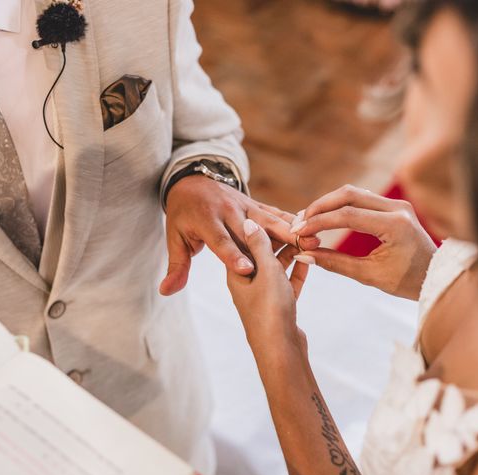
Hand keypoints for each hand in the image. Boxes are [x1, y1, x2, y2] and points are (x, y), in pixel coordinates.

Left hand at [160, 175, 318, 295]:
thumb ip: (177, 266)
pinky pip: (274, 213)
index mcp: (205, 222)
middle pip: (252, 230)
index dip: (232, 255)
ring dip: (290, 229)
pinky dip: (291, 220)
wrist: (191, 181)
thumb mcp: (175, 238)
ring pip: (269, 218)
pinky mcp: (254, 203)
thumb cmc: (183, 216)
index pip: (220, 241)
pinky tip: (311, 229)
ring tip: (312, 240)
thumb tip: (165, 291)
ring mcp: (243, 205)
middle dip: (274, 241)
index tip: (246, 268)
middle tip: (296, 251)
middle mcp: (226, 212)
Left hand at [226, 219, 308, 348]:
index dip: (262, 224)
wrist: (280, 352)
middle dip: (281, 238)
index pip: (246, 240)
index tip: (278, 212)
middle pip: (262, 252)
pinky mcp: (278, 305)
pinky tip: (309, 258)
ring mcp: (262, 295)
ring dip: (292, 253)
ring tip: (310, 239)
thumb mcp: (265, 271)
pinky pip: (287, 282)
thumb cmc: (269, 311)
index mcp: (236, 272)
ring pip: (277, 266)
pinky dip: (297, 270)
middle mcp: (247, 282)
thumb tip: (248, 222)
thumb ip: (259, 245)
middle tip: (302, 225)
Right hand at [292, 185, 436, 299]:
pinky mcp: (392, 205)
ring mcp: (396, 203)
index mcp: (395, 225)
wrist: (436, 276)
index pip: (348, 215)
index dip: (318, 222)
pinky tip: (324, 217)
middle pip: (348, 194)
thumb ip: (335, 263)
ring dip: (327, 204)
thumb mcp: (369, 275)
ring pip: (352, 193)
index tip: (298, 231)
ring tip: (307, 220)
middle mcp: (397, 208)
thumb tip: (303, 254)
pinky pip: (360, 198)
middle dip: (319, 207)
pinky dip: (339, 206)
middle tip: (298, 222)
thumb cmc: (406, 281)